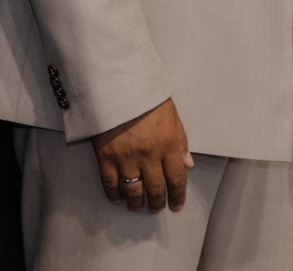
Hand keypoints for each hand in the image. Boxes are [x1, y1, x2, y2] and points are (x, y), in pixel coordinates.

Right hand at [93, 99, 191, 213]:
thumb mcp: (171, 114)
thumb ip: (180, 141)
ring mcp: (126, 158)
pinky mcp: (105, 157)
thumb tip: (188, 165)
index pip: (176, 179)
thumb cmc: (146, 96)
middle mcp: (148, 155)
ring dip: (137, 203)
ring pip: (133, 191)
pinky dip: (114, 195)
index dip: (177, 196)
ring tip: (137, 206)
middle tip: (156, 208)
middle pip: (155, 189)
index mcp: (167, 144)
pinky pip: (110, 184)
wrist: (116, 84)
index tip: (176, 206)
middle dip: (157, 203)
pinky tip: (118, 199)